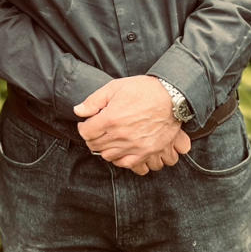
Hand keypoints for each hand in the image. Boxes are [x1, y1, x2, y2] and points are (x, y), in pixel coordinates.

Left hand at [74, 75, 189, 172]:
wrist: (172, 98)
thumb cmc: (144, 90)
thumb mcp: (115, 87)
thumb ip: (94, 101)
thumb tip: (78, 111)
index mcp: (111, 119)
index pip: (85, 132)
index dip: (84, 127)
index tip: (87, 123)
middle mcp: (121, 136)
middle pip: (95, 145)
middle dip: (92, 137)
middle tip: (97, 130)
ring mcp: (134, 146)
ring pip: (108, 156)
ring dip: (105, 148)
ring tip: (109, 138)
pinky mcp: (147, 152)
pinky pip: (127, 164)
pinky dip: (120, 158)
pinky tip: (121, 148)